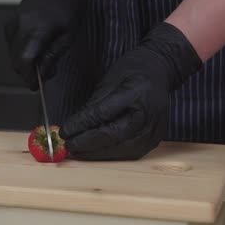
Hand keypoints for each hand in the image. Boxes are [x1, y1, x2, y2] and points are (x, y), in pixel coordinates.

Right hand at [4, 0, 81, 90]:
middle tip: (43, 75)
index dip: (29, 77)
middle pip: (16, 60)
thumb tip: (43, 75)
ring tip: (41, 61)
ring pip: (12, 54)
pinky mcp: (8, 24)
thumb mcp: (68, 35)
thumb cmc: (67, 8)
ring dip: (24, 63)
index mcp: (37, 29)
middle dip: (27, 73)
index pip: (25, 60)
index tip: (36, 86)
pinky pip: (11, 45)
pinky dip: (20, 53)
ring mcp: (12, 24)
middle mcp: (20, 27)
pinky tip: (33, 49)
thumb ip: (53, 56)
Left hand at [59, 23, 201, 159]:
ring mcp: (154, 130)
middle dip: (87, 144)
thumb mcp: (109, 80)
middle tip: (68, 146)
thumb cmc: (134, 71)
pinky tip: (96, 152)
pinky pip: (130, 152)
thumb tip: (74, 126)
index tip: (65, 131)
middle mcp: (148, 115)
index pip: (103, 114)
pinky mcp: (154, 140)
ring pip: (121, 150)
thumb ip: (93, 105)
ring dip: (97, 153)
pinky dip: (111, 154)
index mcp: (136, 94)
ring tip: (78, 152)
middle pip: (113, 137)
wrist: (160, 71)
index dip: (82, 125)